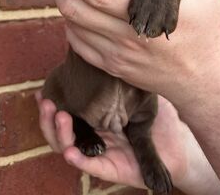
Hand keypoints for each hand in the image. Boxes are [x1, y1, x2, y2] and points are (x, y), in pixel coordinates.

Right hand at [36, 92, 210, 191]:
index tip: (41, 90)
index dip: (52, 103)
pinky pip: (88, 165)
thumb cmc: (160, 118)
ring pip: (68, 147)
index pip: (68, 112)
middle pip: (60, 130)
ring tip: (57, 116)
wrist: (178, 146)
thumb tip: (109, 50)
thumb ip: (124, 77)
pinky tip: (69, 150)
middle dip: (48, 116)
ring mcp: (99, 152)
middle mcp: (93, 135)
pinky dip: (76, 157)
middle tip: (44, 100)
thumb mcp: (141, 92)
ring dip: (58, 133)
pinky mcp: (108, 169)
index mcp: (96, 120)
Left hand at [48, 0, 219, 104]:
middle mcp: (126, 38)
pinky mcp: (113, 67)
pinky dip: (69, 24)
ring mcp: (116, 56)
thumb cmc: (207, 30)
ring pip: (71, 27)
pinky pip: (78, 46)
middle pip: (74, 8)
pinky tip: (74, 7)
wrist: (204, 80)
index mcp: (147, 13)